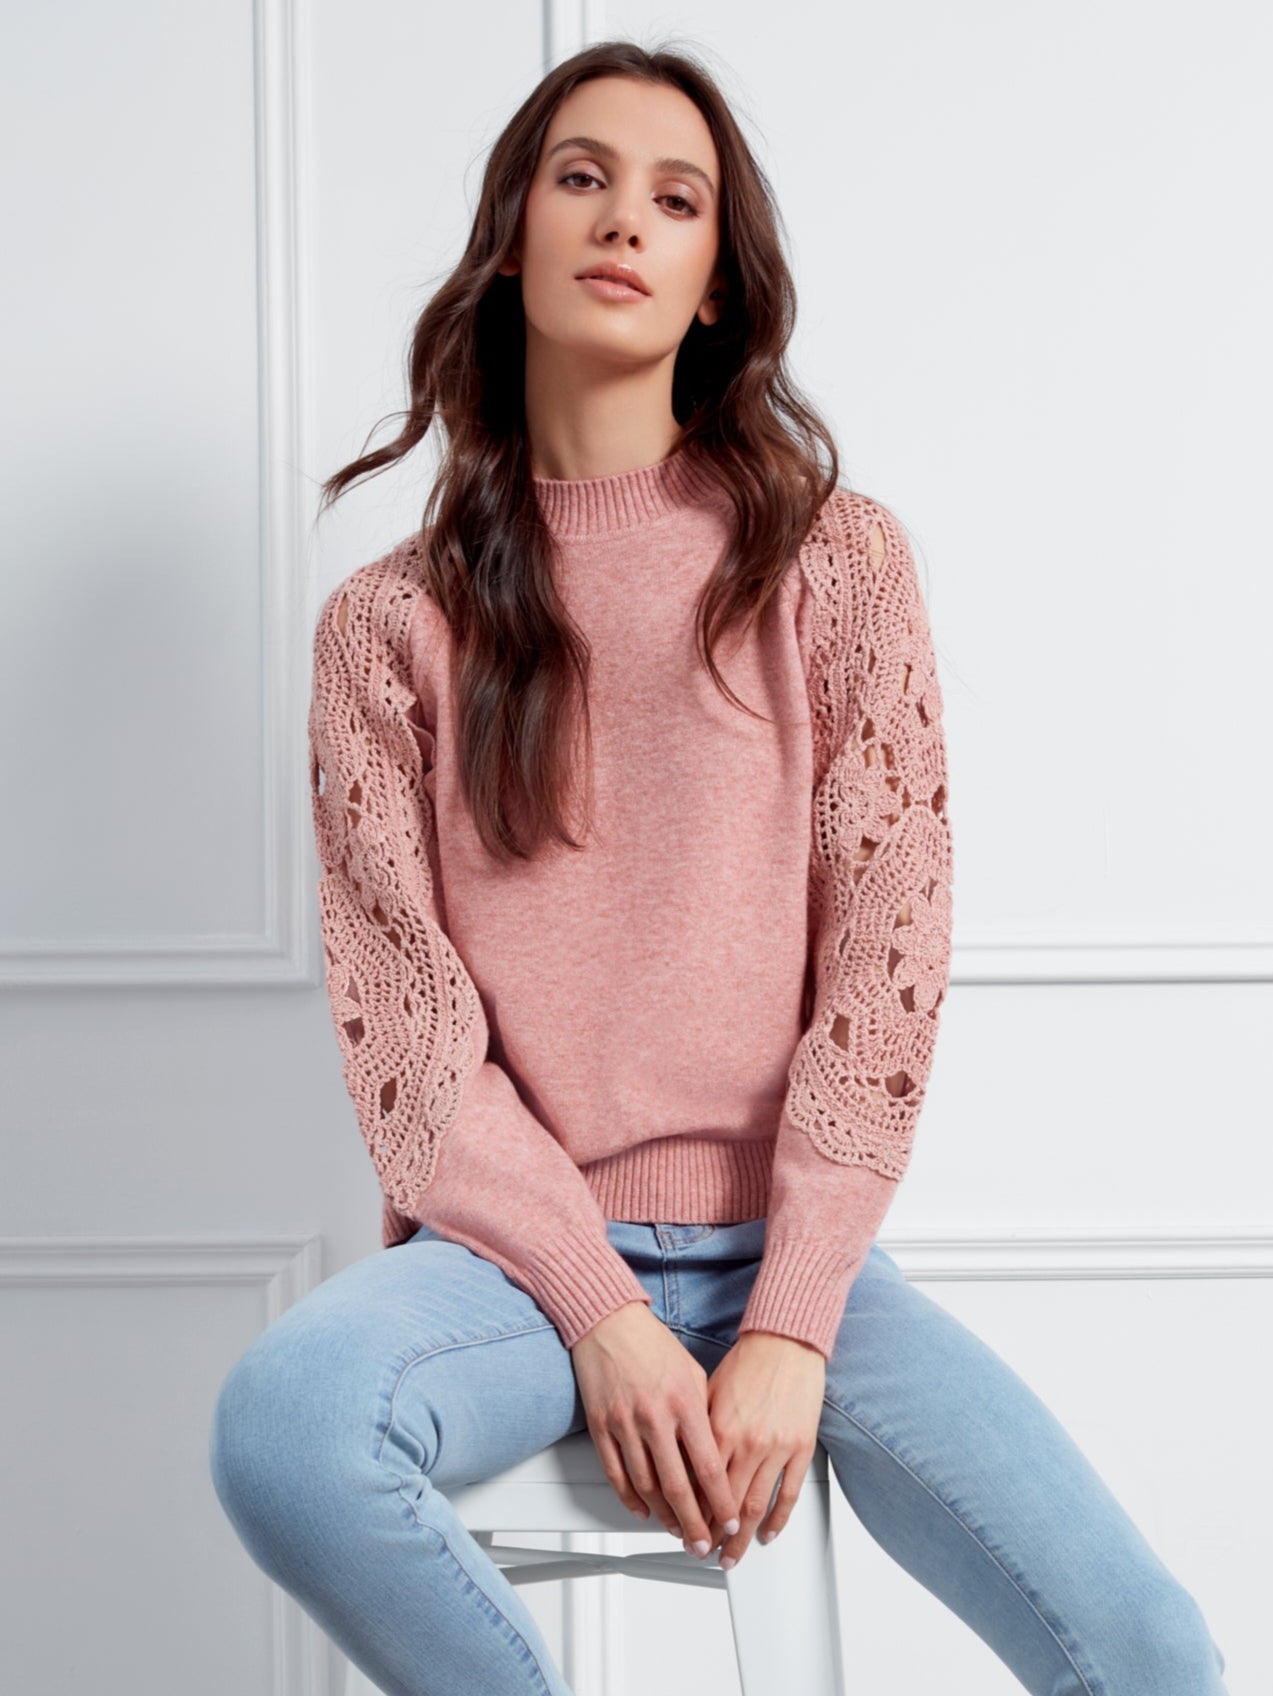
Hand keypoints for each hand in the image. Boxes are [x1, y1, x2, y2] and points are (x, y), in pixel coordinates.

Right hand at [570, 1301, 740, 1555]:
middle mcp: (656, 1417)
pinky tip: (643, 1511)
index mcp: (685, 1403)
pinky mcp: (602, 1426)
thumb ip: (704, 1415)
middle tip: (703, 1545)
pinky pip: (617, 1474)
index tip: (729, 1522)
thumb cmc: (653, 1345)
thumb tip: (714, 1455)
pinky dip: (630, 1499)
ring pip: (646, 1487)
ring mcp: (625, 1424)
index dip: (721, 1502)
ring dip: (664, 1516)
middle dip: (694, 1524)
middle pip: (678, 1487)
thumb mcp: (692, 1374)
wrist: (609, 1322)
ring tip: (677, 1531)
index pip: (709, 1466)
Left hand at [694, 1330, 825, 1567]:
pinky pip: (789, 1493)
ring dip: (742, 1537)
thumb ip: (696, 1431)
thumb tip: (682, 1464)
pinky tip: (768, 1532)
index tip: (684, 1529)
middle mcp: (746, 1442)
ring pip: (755, 1506)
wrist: (785, 1342)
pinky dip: (778, 1518)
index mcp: (718, 1428)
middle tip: (704, 1552)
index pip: (698, 1486)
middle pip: (725, 1504)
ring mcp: (775, 1447)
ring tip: (733, 1554)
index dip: (690, 1514)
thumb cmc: (746, 1363)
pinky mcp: (801, 1447)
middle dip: (713, 1535)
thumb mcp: (707, 1393)